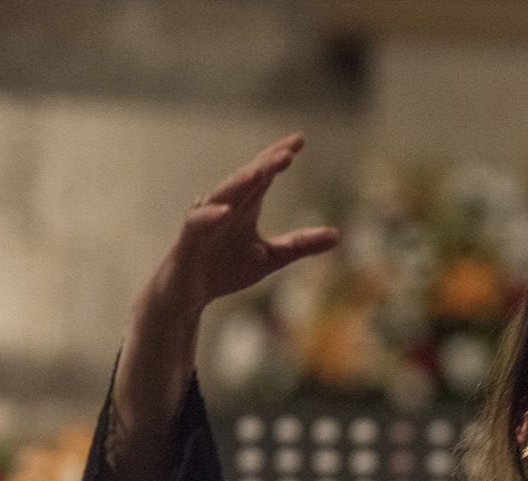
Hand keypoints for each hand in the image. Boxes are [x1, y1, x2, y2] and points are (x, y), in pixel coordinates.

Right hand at [137, 132, 339, 323]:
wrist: (189, 295)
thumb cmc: (225, 268)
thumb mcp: (271, 258)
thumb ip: (300, 245)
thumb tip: (338, 235)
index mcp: (245, 205)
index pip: (263, 174)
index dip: (278, 156)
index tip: (300, 139)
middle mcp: (224, 206)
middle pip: (246, 179)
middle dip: (265, 164)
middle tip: (288, 151)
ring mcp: (205, 221)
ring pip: (222, 195)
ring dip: (240, 182)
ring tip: (260, 171)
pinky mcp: (189, 240)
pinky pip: (198, 224)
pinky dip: (210, 216)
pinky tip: (225, 210)